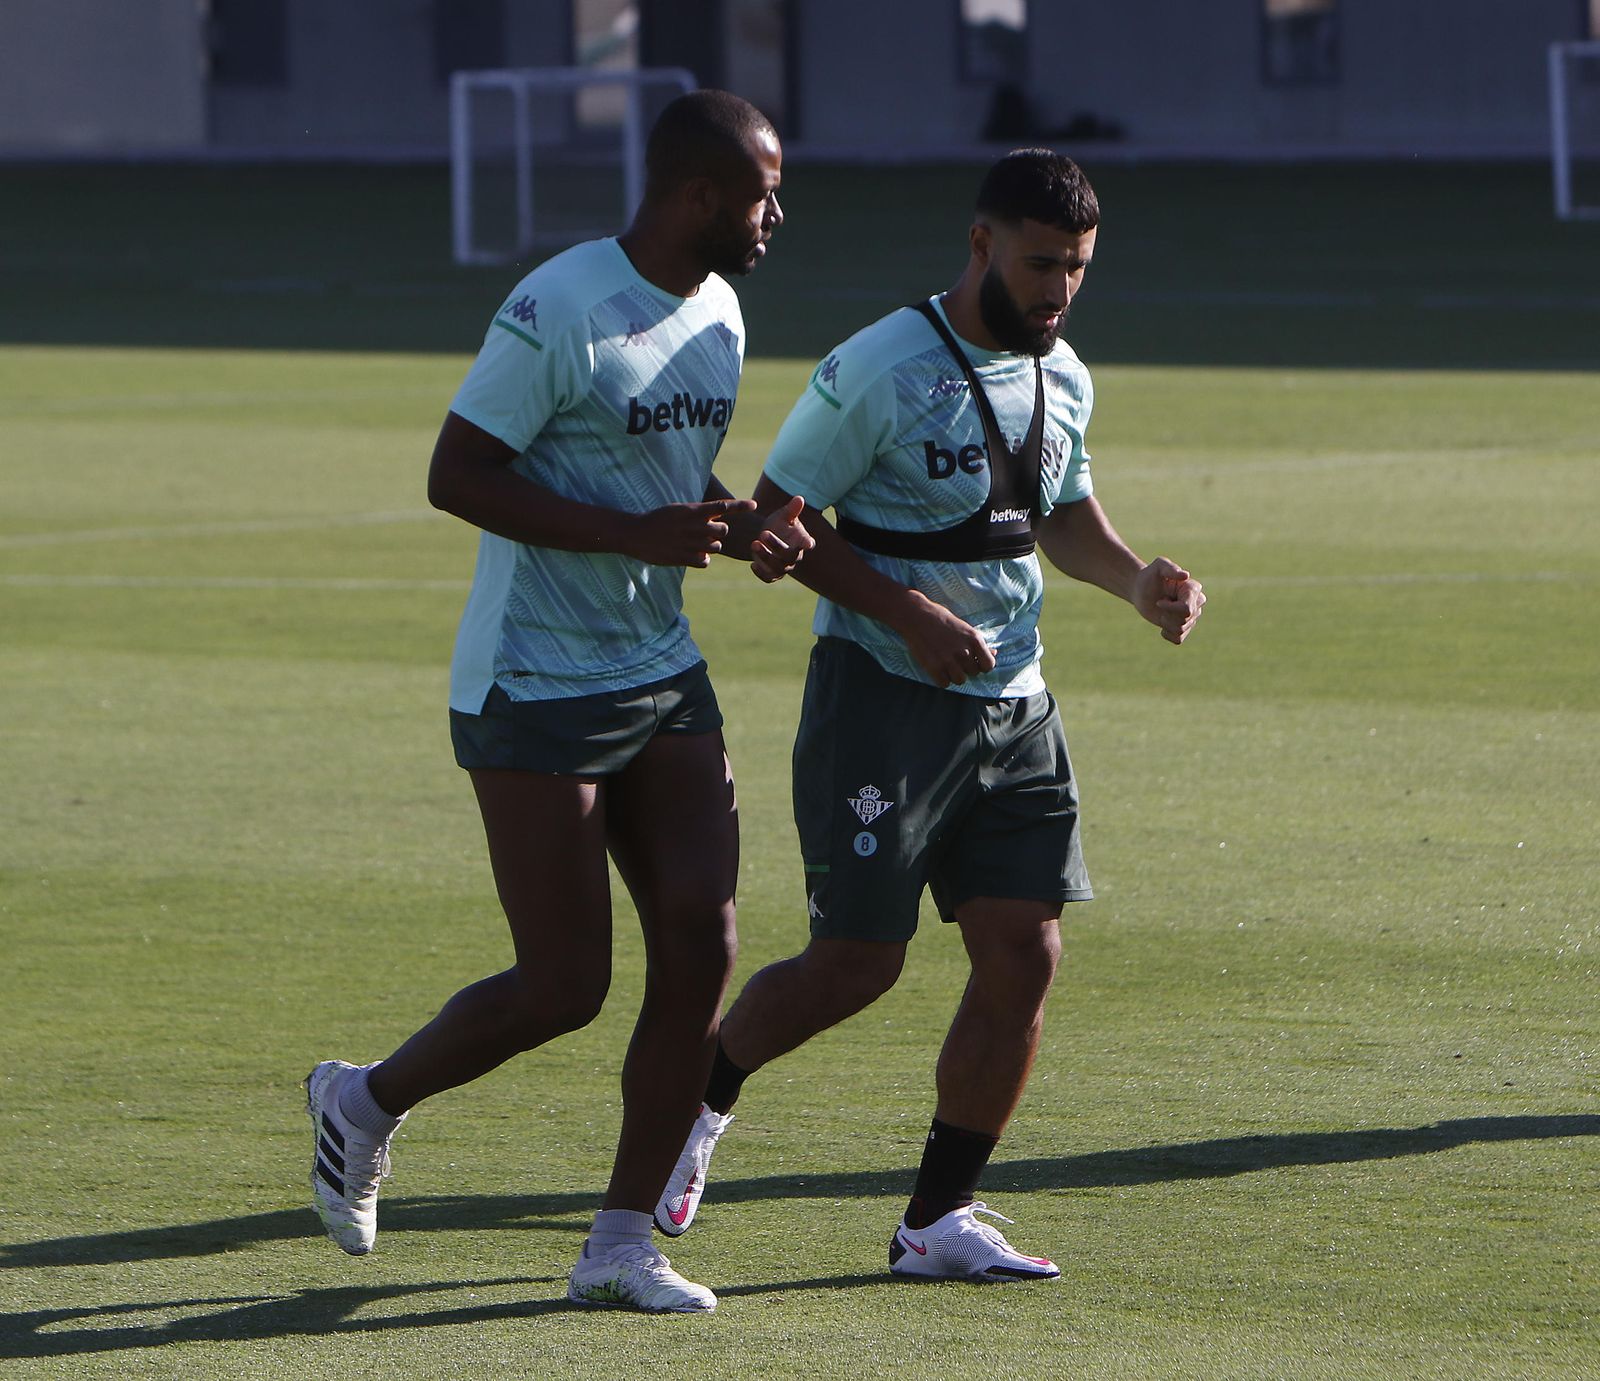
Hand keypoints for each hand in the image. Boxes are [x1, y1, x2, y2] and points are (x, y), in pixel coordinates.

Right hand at [621, 497, 757, 567]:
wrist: (636, 534)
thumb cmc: (658, 520)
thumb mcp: (678, 509)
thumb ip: (698, 513)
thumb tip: (717, 516)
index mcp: (693, 511)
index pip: (723, 506)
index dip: (740, 506)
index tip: (754, 505)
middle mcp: (695, 526)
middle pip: (723, 530)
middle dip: (718, 532)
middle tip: (705, 532)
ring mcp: (690, 543)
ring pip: (716, 547)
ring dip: (710, 546)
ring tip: (695, 543)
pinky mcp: (685, 558)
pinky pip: (705, 561)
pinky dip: (702, 559)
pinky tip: (692, 555)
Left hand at [749, 494, 815, 582]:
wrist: (767, 536)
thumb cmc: (780, 524)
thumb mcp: (784, 515)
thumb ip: (792, 509)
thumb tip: (800, 498)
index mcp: (802, 541)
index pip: (807, 543)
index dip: (807, 544)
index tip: (807, 543)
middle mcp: (795, 557)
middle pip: (788, 556)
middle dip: (776, 545)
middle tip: (763, 533)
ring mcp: (784, 567)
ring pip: (777, 568)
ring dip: (765, 557)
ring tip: (754, 544)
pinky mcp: (772, 574)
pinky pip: (768, 578)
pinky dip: (761, 573)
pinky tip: (753, 564)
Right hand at [895, 590, 996, 686]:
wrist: (916, 616)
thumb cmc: (942, 620)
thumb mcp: (965, 628)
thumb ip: (979, 643)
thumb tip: (994, 653)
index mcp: (974, 639)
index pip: (989, 665)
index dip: (982, 666)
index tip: (975, 662)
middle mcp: (964, 651)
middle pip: (973, 673)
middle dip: (965, 668)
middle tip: (954, 658)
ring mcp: (948, 660)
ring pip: (960, 680)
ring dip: (954, 675)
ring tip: (946, 664)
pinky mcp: (933, 666)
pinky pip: (944, 684)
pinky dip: (941, 679)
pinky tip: (937, 668)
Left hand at [1133, 556, 1204, 643]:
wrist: (1141, 589)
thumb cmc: (1150, 575)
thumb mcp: (1158, 567)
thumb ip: (1170, 568)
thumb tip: (1186, 575)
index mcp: (1193, 589)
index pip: (1187, 609)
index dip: (1170, 608)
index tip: (1159, 601)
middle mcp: (1197, 603)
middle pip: (1185, 620)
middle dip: (1167, 615)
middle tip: (1159, 604)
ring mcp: (1191, 616)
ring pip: (1181, 630)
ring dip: (1165, 623)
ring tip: (1161, 611)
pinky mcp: (1183, 627)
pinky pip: (1179, 639)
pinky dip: (1167, 634)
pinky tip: (1162, 625)